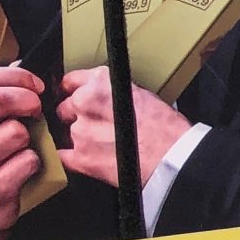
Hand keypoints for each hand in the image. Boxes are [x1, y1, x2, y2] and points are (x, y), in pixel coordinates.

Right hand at [0, 68, 44, 239]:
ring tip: (18, 147)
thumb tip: (18, 71)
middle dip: (25, 99)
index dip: (11, 76)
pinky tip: (20, 167)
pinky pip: (28, 159)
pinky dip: (32, 161)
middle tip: (35, 107)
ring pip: (16, 131)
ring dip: (28, 136)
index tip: (32, 83)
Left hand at [57, 69, 191, 192]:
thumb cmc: (168, 128)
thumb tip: (103, 96)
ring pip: (67, 132)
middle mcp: (86, 103)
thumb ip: (114, 92)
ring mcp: (80, 131)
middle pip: (65, 108)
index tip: (72, 94)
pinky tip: (92, 157)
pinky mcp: (80, 157)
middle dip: (76, 115)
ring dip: (81, 137)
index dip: (73, 90)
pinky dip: (74, 157)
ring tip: (105, 143)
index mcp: (102, 83)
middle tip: (98, 123)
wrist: (175, 157)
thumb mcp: (142, 94)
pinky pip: (64, 155)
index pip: (71, 81)